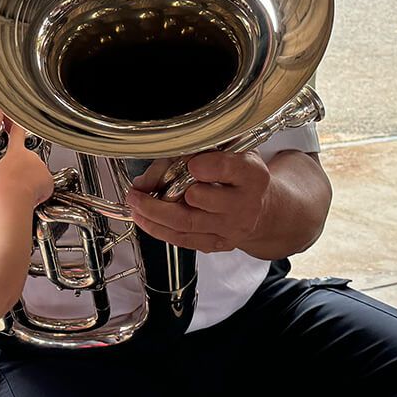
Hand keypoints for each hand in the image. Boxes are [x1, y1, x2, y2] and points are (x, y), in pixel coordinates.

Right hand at [0, 125, 53, 207]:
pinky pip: (45, 184)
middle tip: (16, 180)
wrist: (13, 197)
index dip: (18, 127)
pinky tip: (31, 195)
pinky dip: (40, 190)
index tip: (19, 122)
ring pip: (38, 173)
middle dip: (24, 169)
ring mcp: (42, 167)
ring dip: (32, 180)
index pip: (17, 133)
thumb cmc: (3, 185)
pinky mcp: (49, 179)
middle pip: (29, 159)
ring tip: (22, 190)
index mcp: (16, 151)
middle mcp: (31, 156)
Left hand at [125, 150, 269, 252]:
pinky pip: (183, 240)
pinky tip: (144, 218)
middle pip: (199, 199)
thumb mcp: (221, 152)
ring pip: (185, 223)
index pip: (226, 168)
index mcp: (251, 174)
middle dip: (164, 195)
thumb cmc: (237, 174)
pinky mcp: (219, 244)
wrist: (262, 206)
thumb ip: (185, 156)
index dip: (203, 165)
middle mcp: (245, 203)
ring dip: (152, 214)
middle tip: (140, 190)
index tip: (188, 164)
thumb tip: (145, 181)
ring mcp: (232, 227)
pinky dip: (159, 229)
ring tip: (135, 203)